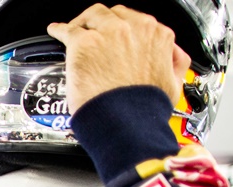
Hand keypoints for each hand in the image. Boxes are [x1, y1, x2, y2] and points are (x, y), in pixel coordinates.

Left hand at [47, 3, 190, 112]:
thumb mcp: (173, 85)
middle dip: (104, 24)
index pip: (137, 22)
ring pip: (92, 17)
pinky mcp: (84, 44)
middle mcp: (132, 28)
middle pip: (114, 15)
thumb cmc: (144, 112)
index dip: (125, 31)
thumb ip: (175, 65)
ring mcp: (107, 34)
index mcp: (156, 36)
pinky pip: (68, 30)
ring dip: (84, 24)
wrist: (127, 125)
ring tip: (76, 31)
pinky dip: (61, 30)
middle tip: (96, 36)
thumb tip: (174, 57)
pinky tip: (57, 32)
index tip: (118, 39)